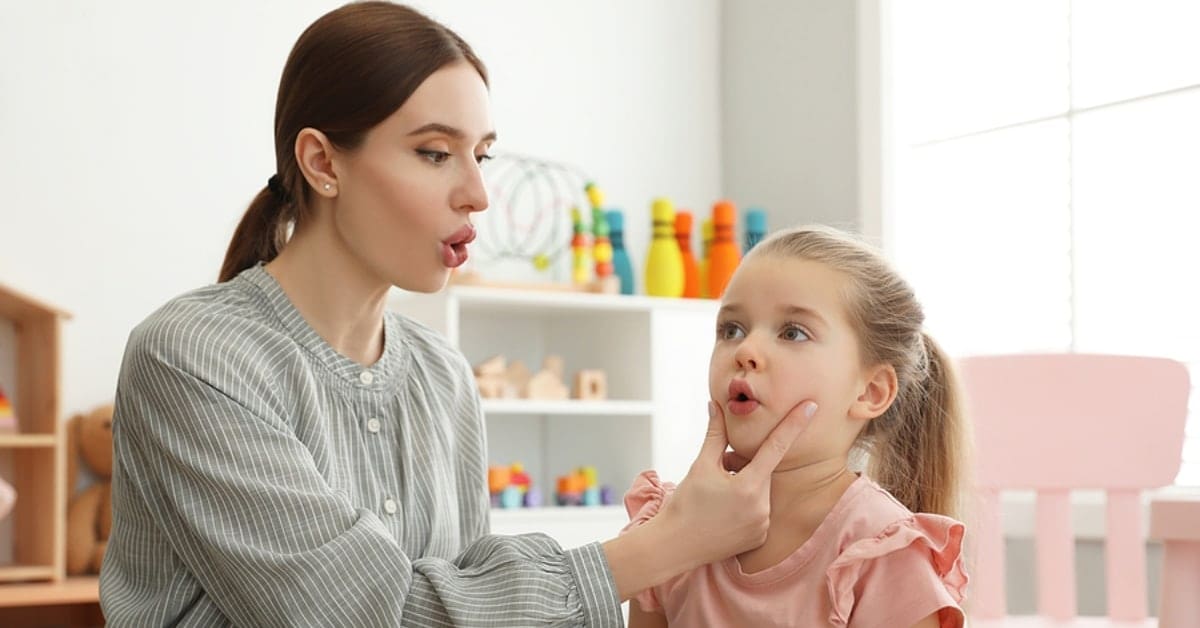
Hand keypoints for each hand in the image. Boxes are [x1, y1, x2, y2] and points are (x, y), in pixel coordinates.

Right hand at [657, 399, 817, 567]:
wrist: (674, 545)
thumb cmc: (685, 504)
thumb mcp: (701, 466)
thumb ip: (715, 434)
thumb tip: (716, 405)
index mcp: (749, 487)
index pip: (776, 447)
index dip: (794, 424)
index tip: (811, 406)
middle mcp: (762, 508)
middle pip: (762, 472)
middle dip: (745, 467)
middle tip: (719, 473)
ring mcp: (762, 526)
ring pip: (760, 491)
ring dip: (745, 486)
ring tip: (718, 498)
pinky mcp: (759, 538)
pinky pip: (759, 512)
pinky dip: (746, 506)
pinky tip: (724, 514)